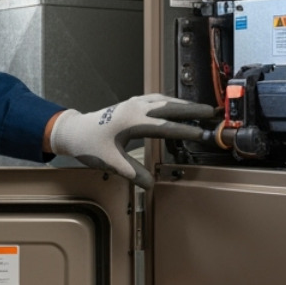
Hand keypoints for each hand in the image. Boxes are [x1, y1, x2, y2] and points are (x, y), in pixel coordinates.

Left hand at [49, 94, 216, 188]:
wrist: (74, 131)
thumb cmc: (90, 145)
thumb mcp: (111, 162)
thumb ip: (132, 173)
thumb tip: (150, 185)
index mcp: (132, 121)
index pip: (166, 126)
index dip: (186, 131)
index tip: (202, 134)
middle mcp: (135, 108)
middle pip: (169, 106)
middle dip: (192, 110)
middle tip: (212, 112)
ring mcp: (133, 104)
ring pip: (164, 100)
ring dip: (183, 104)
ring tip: (200, 110)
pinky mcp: (130, 105)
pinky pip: (156, 99)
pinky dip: (170, 102)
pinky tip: (176, 106)